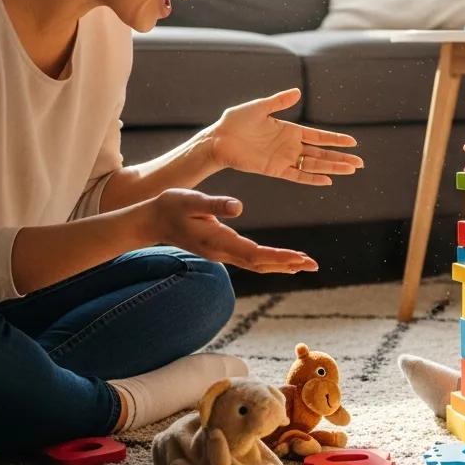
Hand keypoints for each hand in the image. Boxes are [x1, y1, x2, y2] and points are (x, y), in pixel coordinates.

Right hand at [143, 188, 318, 273]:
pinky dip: (268, 260)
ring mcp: (221, 253)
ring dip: (281, 264)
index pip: (255, 254)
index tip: (300, 259)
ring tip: (305, 263)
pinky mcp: (220, 249)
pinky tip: (281, 260)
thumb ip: (215, 204)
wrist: (150, 221)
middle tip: (314, 265)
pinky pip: (250, 259)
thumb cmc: (170, 206)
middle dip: (288, 264)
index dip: (279, 257)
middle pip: (261, 264)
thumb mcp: (191, 199)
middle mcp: (222, 252)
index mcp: (218, 241)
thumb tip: (238, 206)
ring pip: (256, 264)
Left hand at [208, 88, 362, 184]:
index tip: (352, 141)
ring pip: (314, 165)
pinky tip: (328, 180)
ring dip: (332, 167)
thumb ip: (279, 101)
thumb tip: (298, 92)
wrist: (218, 138)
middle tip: (360, 163)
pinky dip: (312, 179)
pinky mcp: (275, 170)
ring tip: (351, 170)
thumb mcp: (260, 107)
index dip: (335, 139)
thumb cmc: (236, 121)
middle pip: (321, 154)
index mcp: (289, 130)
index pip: (318, 136)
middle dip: (341, 157)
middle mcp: (290, 146)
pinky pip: (297, 176)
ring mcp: (284, 159)